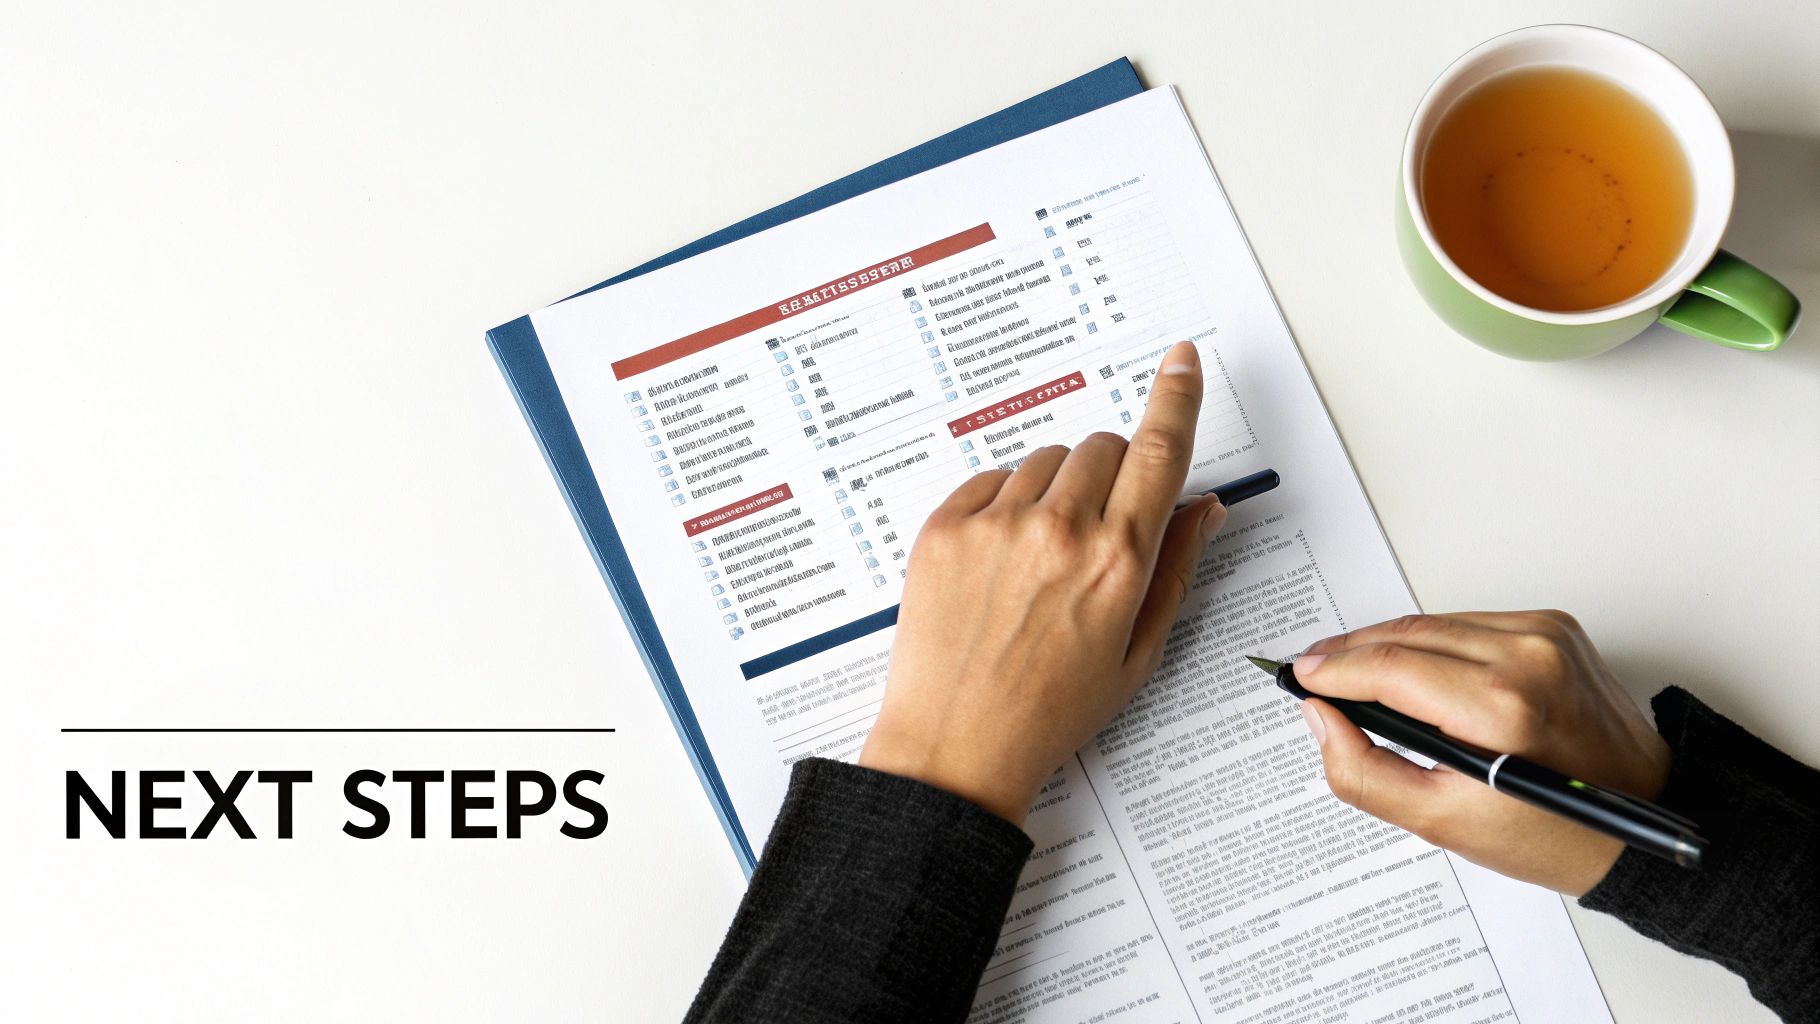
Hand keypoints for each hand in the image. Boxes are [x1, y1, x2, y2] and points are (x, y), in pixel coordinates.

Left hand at [859, 342, 1226, 824]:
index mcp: (1119, 560)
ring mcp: (997, 525)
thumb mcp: (1136, 653)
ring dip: (1056, 490)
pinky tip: (1000, 565)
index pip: (1161, 449)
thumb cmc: (1049, 711)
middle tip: (1095, 534)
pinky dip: (1002, 505)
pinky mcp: (945, 528)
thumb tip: (1203, 507)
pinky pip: (989, 480)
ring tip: (1039, 564)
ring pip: (1046, 461)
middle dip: (1111, 476)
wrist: (955, 745)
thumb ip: (1174, 568)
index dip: (1177, 396)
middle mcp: (1060, 530)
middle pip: (1103, 447)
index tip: (1182, 361)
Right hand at [1294, 610, 1671, 894]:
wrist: (1643, 815)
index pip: (1389, 667)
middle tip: (1313, 672)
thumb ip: (1364, 771)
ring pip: (1433, 623)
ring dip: (1386, 643)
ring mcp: (1545, 634)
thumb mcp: (1443, 822)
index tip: (1300, 677)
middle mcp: (1527, 656)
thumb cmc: (1557, 831)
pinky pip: (1468, 623)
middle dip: (1350, 651)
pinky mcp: (1555, 626)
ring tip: (1352, 670)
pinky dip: (1431, 641)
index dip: (1334, 669)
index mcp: (1502, 707)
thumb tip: (1321, 719)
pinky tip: (1411, 666)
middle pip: (1406, 634)